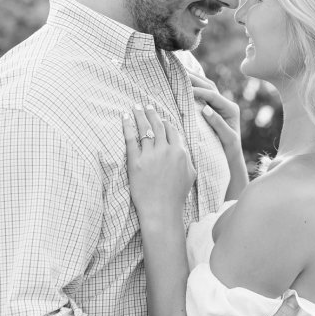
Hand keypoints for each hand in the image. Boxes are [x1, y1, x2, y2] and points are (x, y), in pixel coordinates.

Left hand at [122, 105, 195, 222]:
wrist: (162, 211)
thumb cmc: (176, 196)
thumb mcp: (190, 175)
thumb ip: (188, 159)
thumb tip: (185, 150)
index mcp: (180, 152)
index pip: (172, 130)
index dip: (165, 122)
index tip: (161, 117)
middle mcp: (166, 150)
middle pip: (158, 125)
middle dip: (152, 113)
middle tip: (146, 104)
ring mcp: (150, 155)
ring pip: (145, 128)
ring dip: (140, 115)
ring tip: (135, 107)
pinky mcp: (136, 162)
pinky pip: (131, 139)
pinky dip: (128, 126)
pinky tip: (125, 117)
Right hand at [188, 72, 241, 161]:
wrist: (231, 157)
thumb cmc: (229, 150)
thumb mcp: (227, 138)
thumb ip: (218, 124)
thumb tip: (205, 109)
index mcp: (230, 109)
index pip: (212, 95)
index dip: (199, 91)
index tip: (185, 89)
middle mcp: (226, 103)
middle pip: (209, 86)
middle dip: (194, 78)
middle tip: (178, 70)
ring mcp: (220, 105)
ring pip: (206, 86)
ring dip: (193, 78)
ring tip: (179, 70)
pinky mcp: (213, 108)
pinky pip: (203, 93)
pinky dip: (193, 86)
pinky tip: (183, 81)